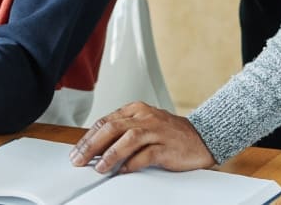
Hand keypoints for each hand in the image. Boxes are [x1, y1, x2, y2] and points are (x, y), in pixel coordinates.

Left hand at [69, 102, 215, 173]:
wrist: (203, 137)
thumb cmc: (170, 134)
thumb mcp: (144, 125)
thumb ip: (123, 133)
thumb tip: (97, 148)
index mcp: (136, 109)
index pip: (105, 120)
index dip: (88, 136)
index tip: (77, 150)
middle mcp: (145, 117)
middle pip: (112, 128)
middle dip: (92, 145)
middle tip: (79, 159)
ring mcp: (157, 131)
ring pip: (128, 139)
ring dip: (110, 154)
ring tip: (99, 167)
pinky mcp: (167, 147)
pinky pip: (146, 154)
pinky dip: (132, 163)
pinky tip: (122, 171)